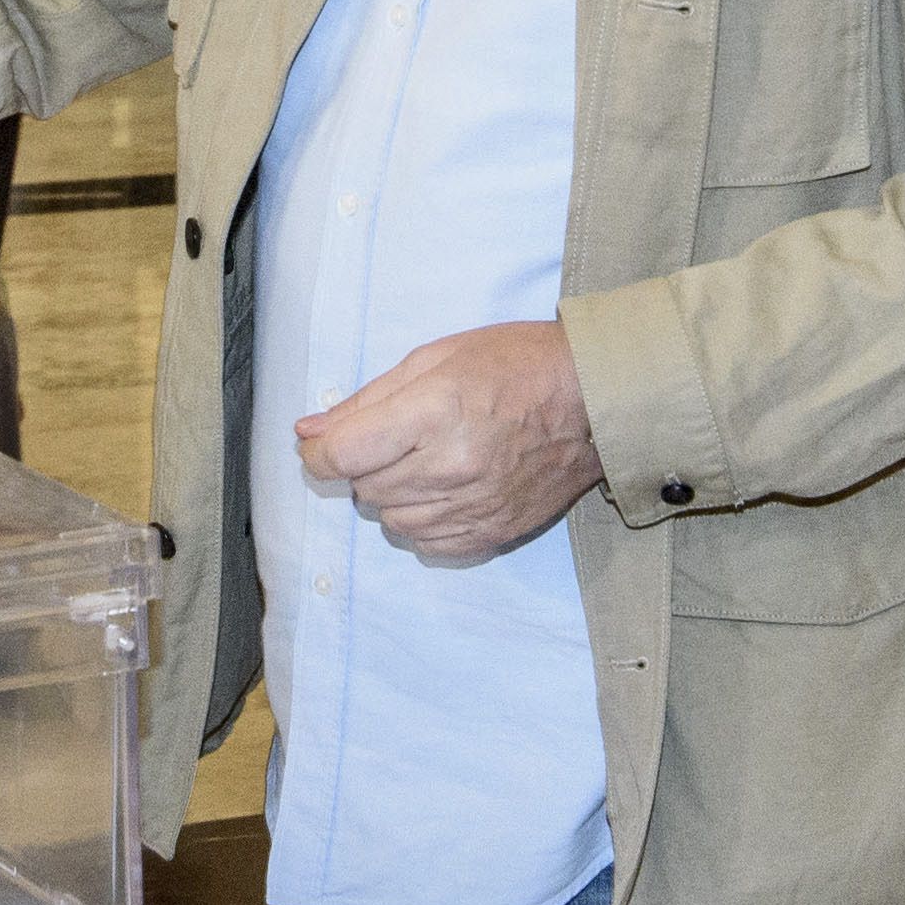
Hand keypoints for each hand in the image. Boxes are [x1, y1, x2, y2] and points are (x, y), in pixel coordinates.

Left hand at [295, 322, 604, 567]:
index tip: (324, 444)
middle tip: (398, 436)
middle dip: (364, 464)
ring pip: (392, 521)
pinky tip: (445, 490)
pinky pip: (428, 545)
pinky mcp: (494, 533)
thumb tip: (308, 432)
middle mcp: (451, 468)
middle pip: (364, 488)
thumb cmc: (516, 365)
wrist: (596, 399)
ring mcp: (475, 506)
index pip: (343, 455)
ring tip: (427, 460)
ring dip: (393, 494)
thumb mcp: (434, 358)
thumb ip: (366, 400)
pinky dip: (424, 522)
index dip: (320, 452)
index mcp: (434, 413)